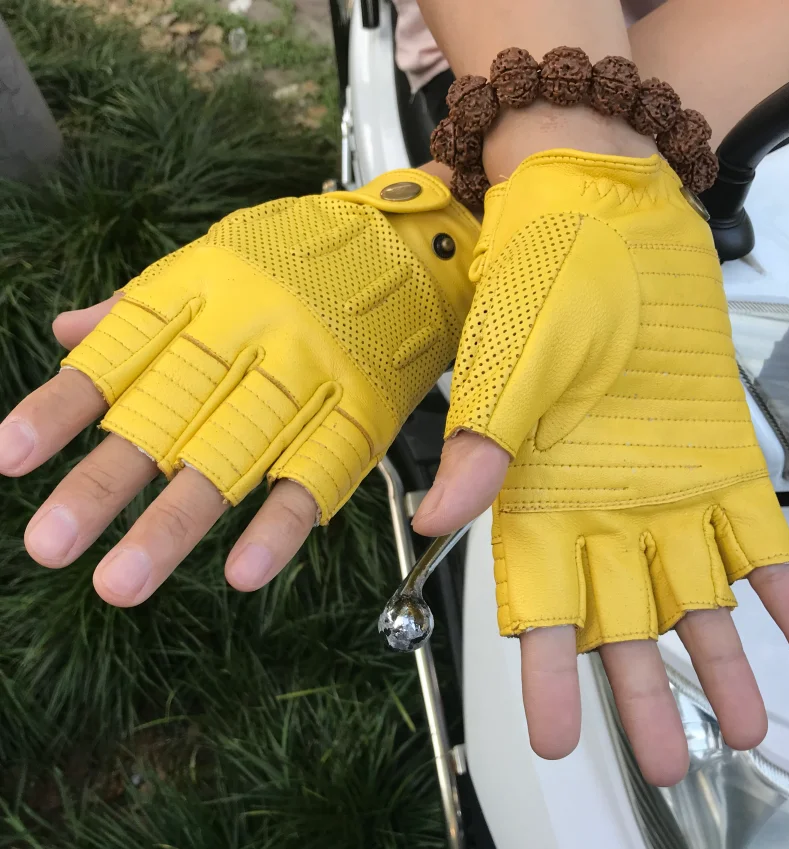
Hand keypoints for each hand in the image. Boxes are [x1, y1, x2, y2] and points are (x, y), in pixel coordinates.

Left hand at [0, 171, 477, 605]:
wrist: (416, 245)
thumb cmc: (312, 255)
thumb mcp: (220, 254)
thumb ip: (144, 300)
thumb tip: (67, 332)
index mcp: (209, 288)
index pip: (123, 352)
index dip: (63, 405)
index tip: (9, 457)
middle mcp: (252, 331)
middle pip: (171, 412)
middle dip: (107, 481)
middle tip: (53, 544)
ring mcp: (309, 373)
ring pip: (236, 451)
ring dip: (178, 521)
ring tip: (122, 582)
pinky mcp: (363, 409)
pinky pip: (321, 469)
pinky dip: (282, 521)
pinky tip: (242, 569)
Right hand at [412, 150, 788, 785]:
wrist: (610, 219)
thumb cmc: (544, 280)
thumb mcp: (510, 360)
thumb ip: (485, 443)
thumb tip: (438, 516)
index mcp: (539, 494)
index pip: (537, 604)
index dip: (546, 674)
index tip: (553, 738)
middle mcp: (600, 505)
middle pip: (621, 619)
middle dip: (642, 691)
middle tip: (667, 762)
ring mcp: (664, 487)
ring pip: (693, 590)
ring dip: (719, 655)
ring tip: (744, 720)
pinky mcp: (719, 457)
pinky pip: (753, 531)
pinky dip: (777, 579)